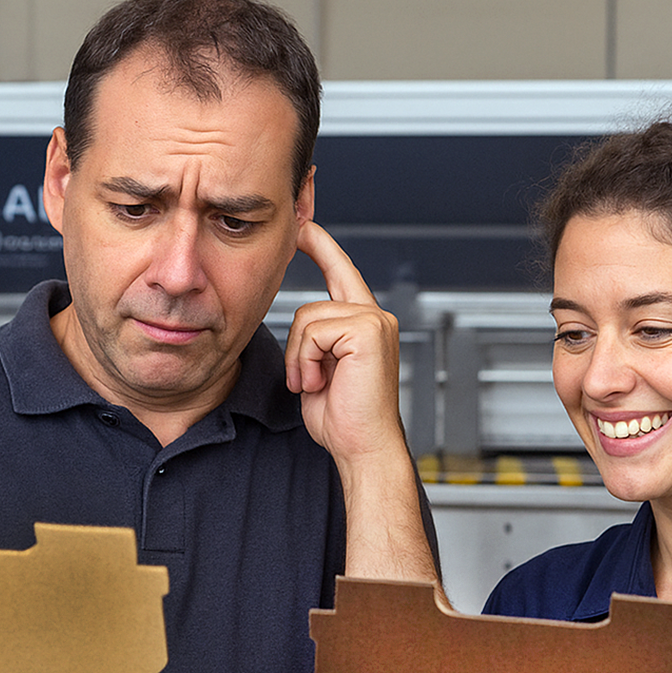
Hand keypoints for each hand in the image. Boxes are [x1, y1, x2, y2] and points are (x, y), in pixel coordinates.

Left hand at [286, 221, 406, 463]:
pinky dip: (306, 361)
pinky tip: (321, 382)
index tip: (302, 225)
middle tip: (306, 381)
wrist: (363, 448)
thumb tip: (298, 328)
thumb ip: (314, 342)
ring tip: (317, 385)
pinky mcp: (368, 329)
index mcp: (365, 325)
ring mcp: (374, 321)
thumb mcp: (320, 371)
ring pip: (307, 318)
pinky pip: (313, 331)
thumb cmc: (343, 420)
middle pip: (309, 306)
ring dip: (299, 358)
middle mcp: (375, 317)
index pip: (340, 272)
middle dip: (296, 347)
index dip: (320, 246)